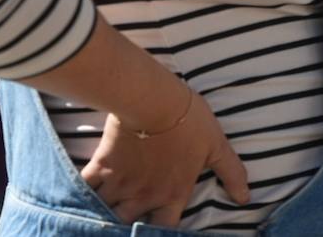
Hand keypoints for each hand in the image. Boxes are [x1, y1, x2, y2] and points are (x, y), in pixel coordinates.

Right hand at [81, 88, 249, 225]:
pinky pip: (85, 190)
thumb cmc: (190, 121)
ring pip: (105, 213)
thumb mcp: (217, 145)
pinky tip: (77, 198)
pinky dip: (80, 196)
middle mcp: (146, 196)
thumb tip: (246, 198)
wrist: (154, 100)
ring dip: (102, 214)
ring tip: (99, 214)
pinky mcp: (101, 168)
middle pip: (128, 224)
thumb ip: (231, 172)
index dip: (157, 233)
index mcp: (173, 194)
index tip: (152, 228)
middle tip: (123, 219)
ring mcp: (121, 184)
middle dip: (124, 225)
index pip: (164, 229)